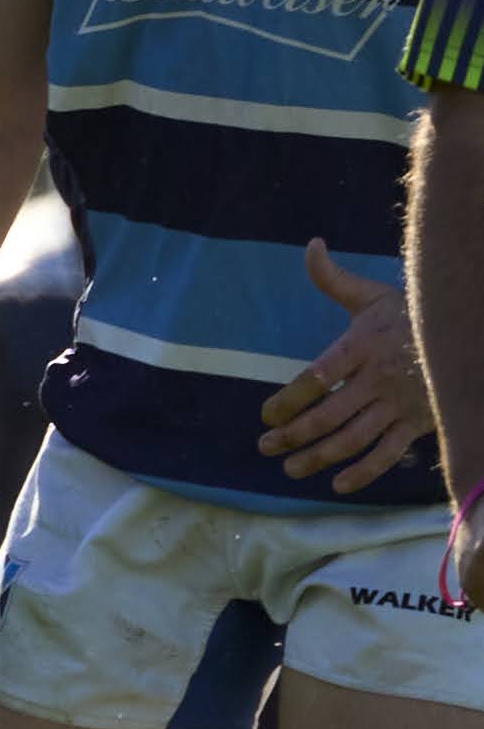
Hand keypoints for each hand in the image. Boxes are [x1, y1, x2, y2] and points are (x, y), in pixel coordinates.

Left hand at [258, 241, 432, 494]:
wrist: (466, 334)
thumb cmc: (411, 315)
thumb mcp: (372, 296)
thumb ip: (333, 278)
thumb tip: (311, 244)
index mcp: (362, 346)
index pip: (317, 378)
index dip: (289, 400)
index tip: (266, 415)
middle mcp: (379, 379)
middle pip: (328, 415)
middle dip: (292, 436)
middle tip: (264, 447)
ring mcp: (401, 404)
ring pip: (354, 438)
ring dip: (318, 458)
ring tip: (289, 468)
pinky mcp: (420, 423)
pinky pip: (389, 453)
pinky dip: (364, 472)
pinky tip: (337, 484)